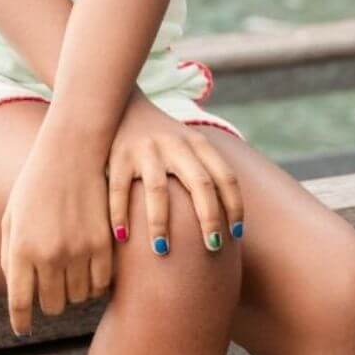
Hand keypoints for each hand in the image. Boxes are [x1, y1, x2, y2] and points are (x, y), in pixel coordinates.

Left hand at [0, 127, 112, 337]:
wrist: (71, 154)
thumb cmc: (35, 186)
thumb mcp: (11, 218)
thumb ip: (9, 257)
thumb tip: (18, 294)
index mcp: (21, 249)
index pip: (20, 303)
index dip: (21, 321)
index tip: (24, 329)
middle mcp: (49, 255)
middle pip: (52, 305)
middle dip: (49, 302)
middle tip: (50, 288)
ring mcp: (79, 251)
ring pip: (78, 298)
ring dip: (73, 291)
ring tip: (70, 273)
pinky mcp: (103, 245)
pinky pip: (101, 284)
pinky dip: (95, 284)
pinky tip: (89, 270)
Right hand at [107, 91, 243, 256]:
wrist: (121, 103)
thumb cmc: (161, 137)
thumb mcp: (188, 143)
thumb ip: (205, 169)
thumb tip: (228, 216)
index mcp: (197, 143)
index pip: (225, 176)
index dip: (235, 206)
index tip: (236, 234)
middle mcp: (175, 144)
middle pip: (200, 184)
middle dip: (209, 218)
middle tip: (212, 247)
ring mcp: (146, 149)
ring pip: (158, 190)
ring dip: (161, 224)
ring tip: (162, 251)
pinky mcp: (118, 155)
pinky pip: (120, 190)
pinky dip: (120, 214)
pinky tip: (122, 236)